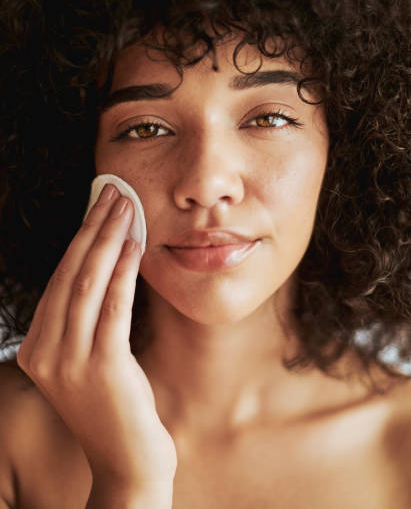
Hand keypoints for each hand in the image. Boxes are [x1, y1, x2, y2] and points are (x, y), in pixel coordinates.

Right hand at [17, 184, 176, 490]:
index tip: (98, 207)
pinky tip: (135, 245)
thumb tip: (106, 262)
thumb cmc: (114, 405)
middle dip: (93, 228)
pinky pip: (112, 307)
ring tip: (127, 208)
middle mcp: (43, 353)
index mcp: (35, 349)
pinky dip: (123, 271)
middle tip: (113, 193)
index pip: (58, 280)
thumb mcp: (89, 359)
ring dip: (109, 239)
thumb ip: (85, 321)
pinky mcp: (102, 367)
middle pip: (69, 275)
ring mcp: (69, 362)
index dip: (80, 238)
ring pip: (87, 284)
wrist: (127, 463)